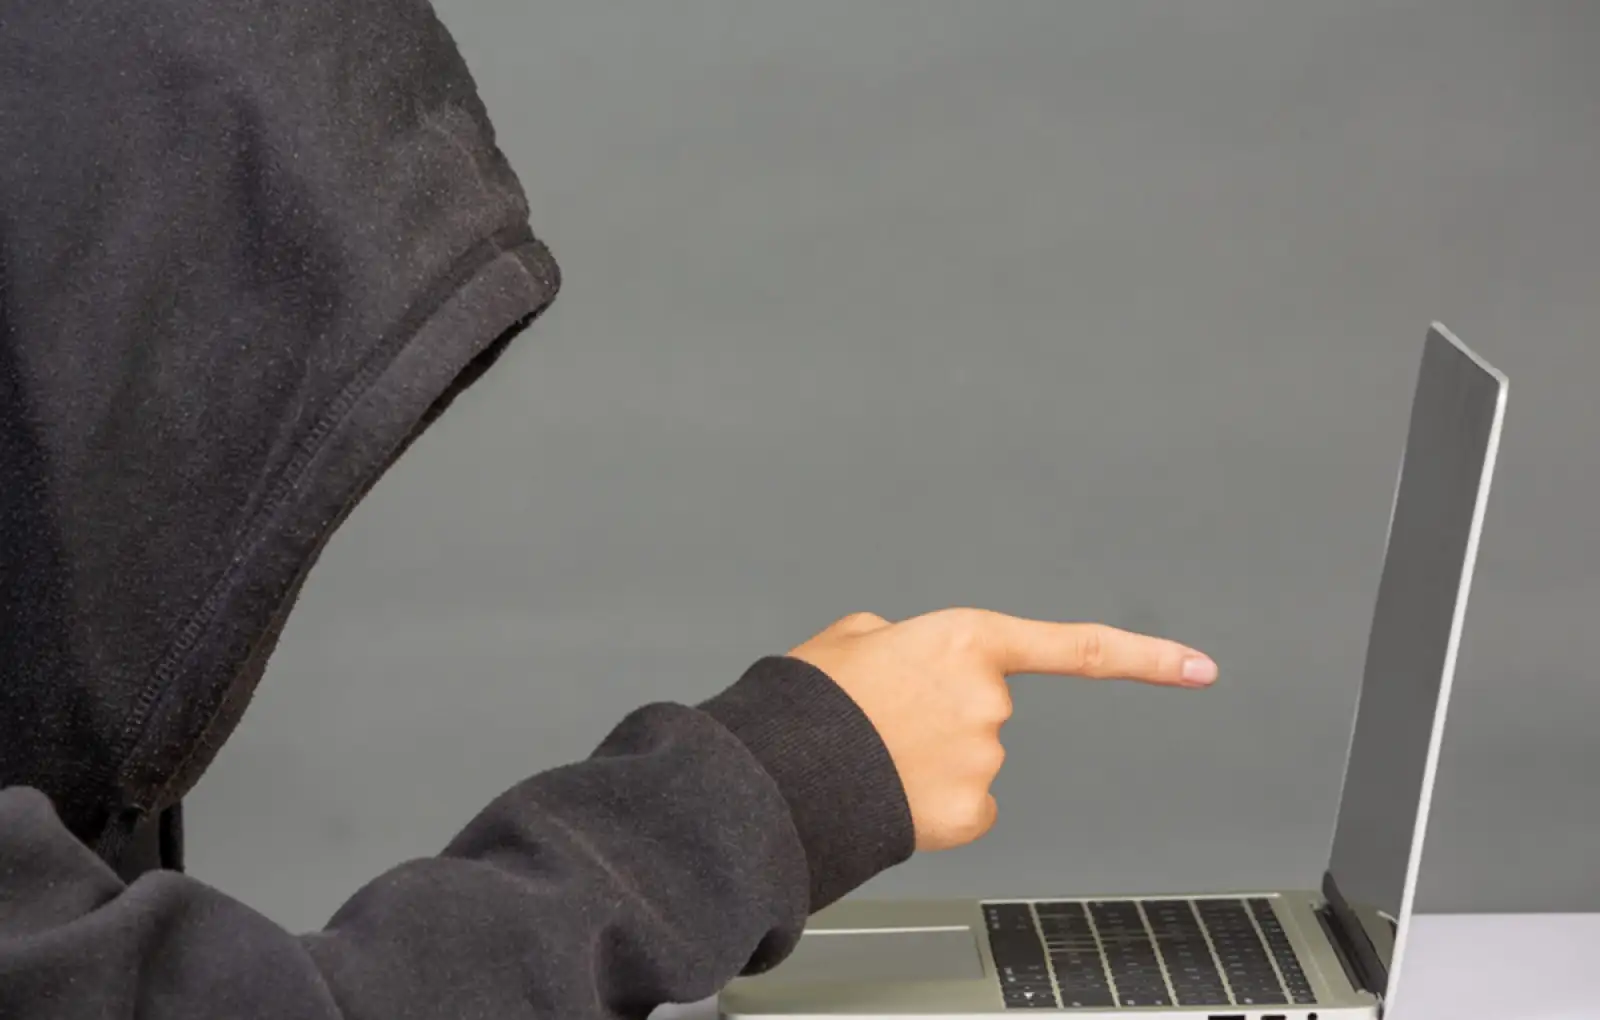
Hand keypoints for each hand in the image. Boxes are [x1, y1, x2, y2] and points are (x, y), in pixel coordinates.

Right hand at [788, 608, 1216, 851]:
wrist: (784, 769)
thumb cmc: (813, 700)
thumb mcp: (852, 638)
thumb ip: (900, 638)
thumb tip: (903, 655)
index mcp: (967, 641)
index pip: (1077, 649)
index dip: (1145, 658)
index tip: (1201, 668)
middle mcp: (990, 701)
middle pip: (985, 712)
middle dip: (944, 716)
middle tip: (884, 719)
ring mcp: (985, 761)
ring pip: (969, 762)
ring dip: (931, 760)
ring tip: (874, 754)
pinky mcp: (970, 814)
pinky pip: (963, 809)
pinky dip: (934, 806)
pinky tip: (893, 792)